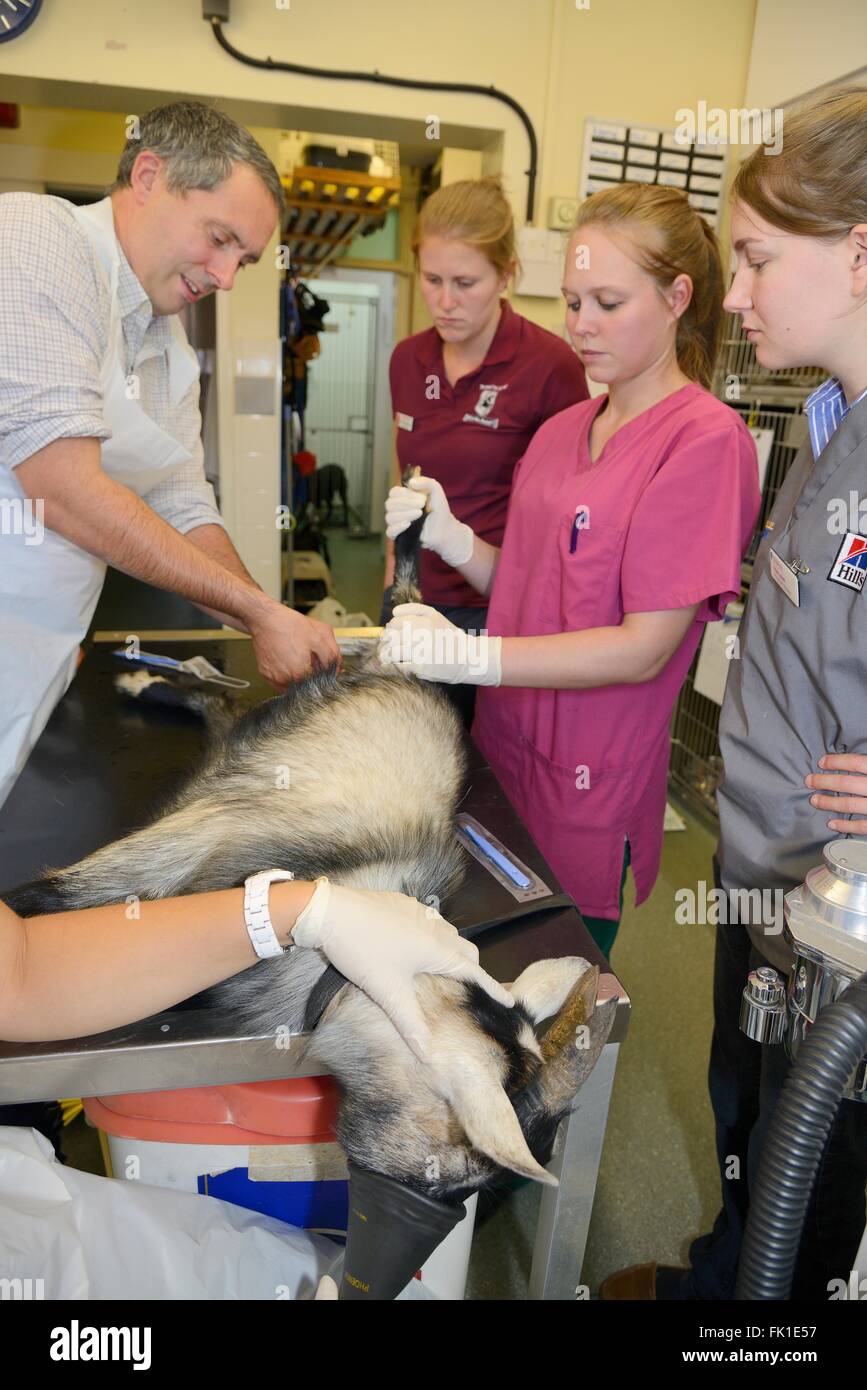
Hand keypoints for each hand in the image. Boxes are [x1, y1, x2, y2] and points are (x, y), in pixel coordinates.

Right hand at [247, 600, 340, 688]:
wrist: (265, 618)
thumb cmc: (288, 624)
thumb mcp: (318, 636)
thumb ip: (332, 656)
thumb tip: (338, 669)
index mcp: (301, 672)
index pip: (319, 682)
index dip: (324, 672)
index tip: (322, 664)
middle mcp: (286, 679)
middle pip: (306, 684)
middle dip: (312, 673)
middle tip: (309, 656)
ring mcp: (274, 678)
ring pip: (293, 685)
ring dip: (299, 675)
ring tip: (297, 656)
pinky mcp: (265, 675)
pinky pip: (280, 682)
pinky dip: (287, 674)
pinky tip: (288, 659)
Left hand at [291, 878, 513, 1062]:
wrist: (331, 912)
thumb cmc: (363, 953)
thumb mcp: (387, 992)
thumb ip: (410, 1024)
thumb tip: (428, 1057)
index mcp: (436, 949)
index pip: (473, 971)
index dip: (492, 987)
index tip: (510, 1001)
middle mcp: (434, 927)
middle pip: (464, 949)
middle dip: (472, 967)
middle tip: (469, 988)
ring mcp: (417, 911)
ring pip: (446, 932)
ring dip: (451, 949)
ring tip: (441, 969)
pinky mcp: (400, 902)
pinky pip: (427, 920)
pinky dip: (431, 935)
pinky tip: (412, 945)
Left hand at [378, 603, 502, 686]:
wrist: (468, 658)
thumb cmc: (449, 637)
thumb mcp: (436, 616)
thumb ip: (415, 610)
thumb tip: (394, 612)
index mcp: (424, 619)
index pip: (395, 621)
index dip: (391, 627)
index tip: (393, 632)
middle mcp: (422, 633)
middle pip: (391, 635)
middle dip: (386, 640)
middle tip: (386, 645)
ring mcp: (421, 651)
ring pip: (391, 650)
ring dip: (385, 653)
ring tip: (386, 656)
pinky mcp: (420, 667)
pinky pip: (398, 665)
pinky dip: (391, 665)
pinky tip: (392, 665)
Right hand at [384, 476, 473, 567]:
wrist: (445, 528)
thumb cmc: (439, 509)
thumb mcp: (436, 490)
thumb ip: (426, 481)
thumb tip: (411, 482)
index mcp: (403, 498)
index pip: (393, 493)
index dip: (404, 494)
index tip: (421, 497)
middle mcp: (397, 509)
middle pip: (389, 504)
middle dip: (406, 503)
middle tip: (422, 505)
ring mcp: (397, 522)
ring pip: (390, 517)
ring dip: (405, 514)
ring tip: (420, 514)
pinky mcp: (399, 535)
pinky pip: (390, 531)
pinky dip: (397, 527)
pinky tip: (408, 524)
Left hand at [805, 752, 866, 834]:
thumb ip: (866, 764)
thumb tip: (853, 761)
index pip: (856, 763)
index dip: (837, 761)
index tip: (821, 762)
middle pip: (847, 784)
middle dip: (824, 782)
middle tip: (809, 781)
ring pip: (850, 805)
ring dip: (829, 803)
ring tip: (814, 800)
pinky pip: (860, 826)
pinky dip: (844, 825)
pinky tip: (831, 823)